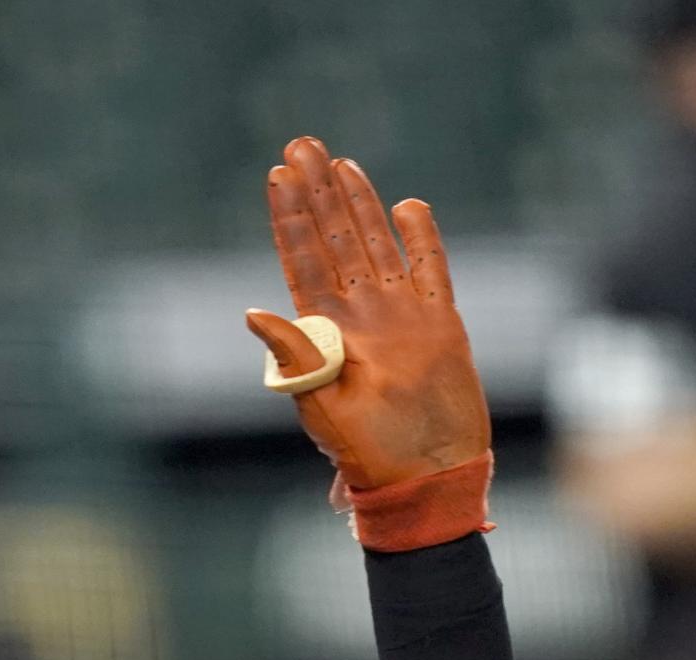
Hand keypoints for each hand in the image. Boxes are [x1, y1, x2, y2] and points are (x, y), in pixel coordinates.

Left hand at [247, 137, 488, 493]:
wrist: (427, 477)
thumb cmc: (367, 453)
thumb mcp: (321, 405)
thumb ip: (295, 356)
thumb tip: (254, 314)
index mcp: (328, 331)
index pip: (304, 261)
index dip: (291, 218)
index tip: (277, 176)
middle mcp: (362, 314)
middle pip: (336, 240)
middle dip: (317, 192)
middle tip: (300, 145)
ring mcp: (402, 315)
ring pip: (377, 244)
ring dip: (357, 203)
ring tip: (339, 162)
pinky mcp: (441, 324)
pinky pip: (432, 271)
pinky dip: (421, 239)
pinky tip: (406, 207)